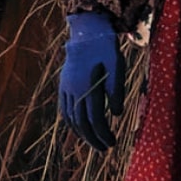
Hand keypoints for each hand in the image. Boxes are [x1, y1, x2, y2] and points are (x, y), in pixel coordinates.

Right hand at [57, 13, 123, 150]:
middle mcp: (74, 90)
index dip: (103, 134)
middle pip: (81, 123)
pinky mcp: (63, 84)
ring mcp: (66, 87)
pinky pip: (64, 108)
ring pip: (70, 118)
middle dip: (92, 139)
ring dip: (81, 133)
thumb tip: (116, 114)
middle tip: (104, 147)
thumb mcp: (117, 67)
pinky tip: (79, 127)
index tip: (112, 142)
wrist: (87, 32)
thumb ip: (116, 91)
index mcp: (88, 87)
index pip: (94, 120)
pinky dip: (71, 121)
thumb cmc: (106, 49)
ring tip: (93, 141)